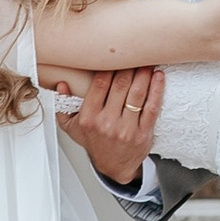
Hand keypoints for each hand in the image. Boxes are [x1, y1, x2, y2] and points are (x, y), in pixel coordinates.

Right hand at [61, 62, 166, 185]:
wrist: (114, 167)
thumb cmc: (95, 143)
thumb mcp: (72, 127)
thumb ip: (63, 106)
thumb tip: (62, 84)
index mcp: (89, 118)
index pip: (100, 83)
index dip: (110, 66)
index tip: (116, 56)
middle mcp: (107, 123)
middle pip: (120, 85)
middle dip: (129, 66)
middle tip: (135, 53)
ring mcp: (126, 129)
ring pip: (137, 94)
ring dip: (143, 74)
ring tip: (147, 60)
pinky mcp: (143, 133)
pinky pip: (152, 107)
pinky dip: (157, 90)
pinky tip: (158, 76)